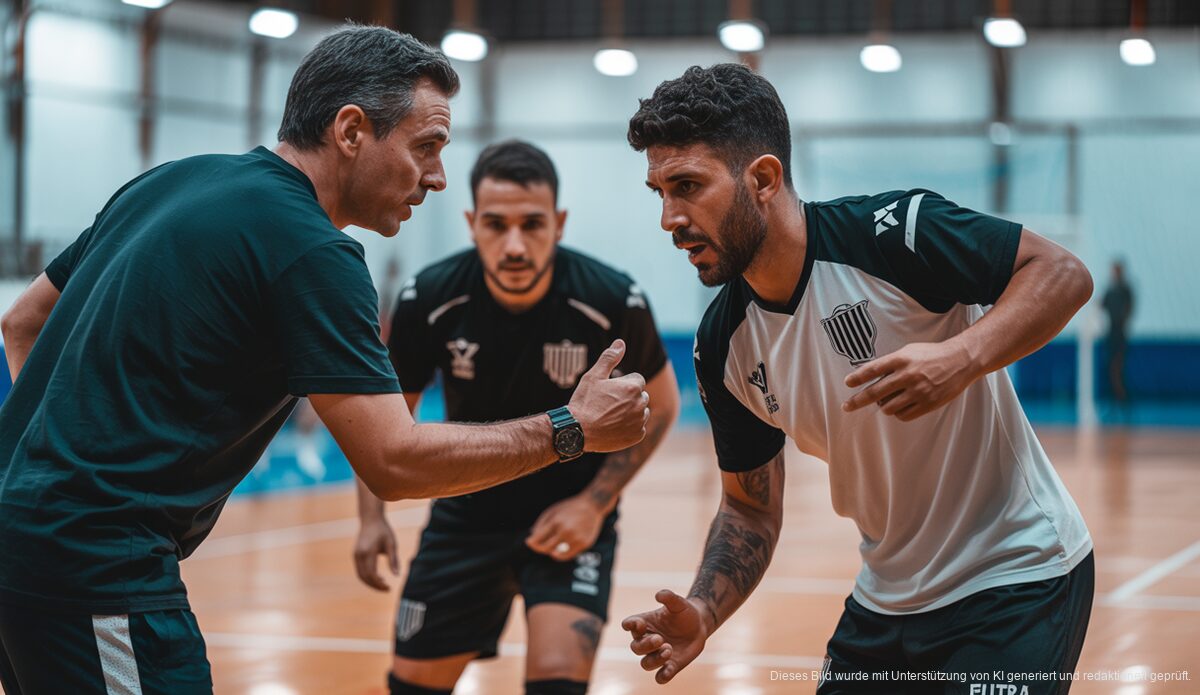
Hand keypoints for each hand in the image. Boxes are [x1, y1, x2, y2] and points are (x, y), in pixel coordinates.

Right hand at [353, 518, 399, 590]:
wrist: (371, 519)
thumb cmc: (383, 531)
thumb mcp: (392, 544)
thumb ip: (393, 560)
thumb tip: (397, 575)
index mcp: (368, 552)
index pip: (372, 574)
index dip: (379, 584)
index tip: (389, 588)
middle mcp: (359, 555)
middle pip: (365, 577)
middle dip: (375, 586)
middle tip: (387, 589)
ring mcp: (355, 555)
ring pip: (360, 575)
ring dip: (370, 583)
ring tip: (383, 584)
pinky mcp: (355, 555)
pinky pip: (359, 570)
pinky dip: (367, 577)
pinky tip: (378, 577)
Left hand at [526, 495, 605, 560]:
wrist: (592, 506)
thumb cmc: (570, 507)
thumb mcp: (553, 510)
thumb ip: (541, 523)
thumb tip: (532, 537)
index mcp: (556, 521)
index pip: (539, 538)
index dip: (531, 542)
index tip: (528, 542)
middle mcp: (566, 531)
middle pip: (546, 548)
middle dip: (539, 547)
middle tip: (537, 545)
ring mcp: (576, 539)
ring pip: (556, 554)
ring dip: (550, 551)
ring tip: (548, 546)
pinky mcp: (584, 544)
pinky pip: (567, 556)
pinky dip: (561, 555)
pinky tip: (558, 550)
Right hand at [568, 339, 648, 452]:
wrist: (577, 431)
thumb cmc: (585, 402)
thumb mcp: (594, 376)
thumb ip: (609, 358)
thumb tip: (620, 343)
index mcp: (632, 387)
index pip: (637, 380)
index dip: (622, 385)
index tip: (609, 392)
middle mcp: (640, 404)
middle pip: (640, 396)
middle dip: (628, 398)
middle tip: (608, 404)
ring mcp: (640, 421)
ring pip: (640, 412)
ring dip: (630, 412)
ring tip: (610, 416)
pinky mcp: (637, 436)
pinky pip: (638, 428)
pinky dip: (629, 427)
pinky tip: (613, 427)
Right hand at [621, 590, 709, 684]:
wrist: (699, 625)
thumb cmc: (684, 612)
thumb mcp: (678, 602)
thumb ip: (668, 597)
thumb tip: (659, 595)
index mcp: (644, 623)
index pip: (629, 625)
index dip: (630, 625)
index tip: (639, 623)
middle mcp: (647, 640)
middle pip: (636, 647)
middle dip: (646, 645)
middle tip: (660, 639)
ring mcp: (658, 655)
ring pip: (646, 664)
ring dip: (655, 659)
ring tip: (668, 650)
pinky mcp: (670, 666)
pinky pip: (661, 676)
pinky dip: (663, 676)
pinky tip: (669, 670)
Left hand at [842, 340, 979, 420]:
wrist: (961, 361)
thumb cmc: (932, 355)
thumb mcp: (909, 351)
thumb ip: (891, 363)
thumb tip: (869, 376)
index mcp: (902, 359)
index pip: (873, 369)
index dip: (858, 377)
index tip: (848, 383)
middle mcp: (908, 375)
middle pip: (875, 392)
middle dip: (857, 401)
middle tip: (847, 406)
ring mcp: (918, 391)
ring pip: (888, 407)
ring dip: (883, 406)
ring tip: (888, 399)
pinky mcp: (928, 403)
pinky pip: (903, 415)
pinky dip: (898, 413)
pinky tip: (901, 405)